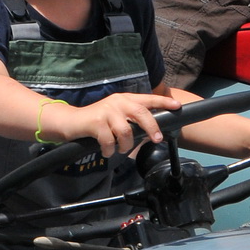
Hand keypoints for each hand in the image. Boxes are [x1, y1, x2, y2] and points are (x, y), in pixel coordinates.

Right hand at [49, 91, 182, 156]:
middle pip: (141, 113)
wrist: (71, 122)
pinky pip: (110, 141)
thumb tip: (151, 132)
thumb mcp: (116, 115)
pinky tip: (106, 151)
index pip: (147, 99)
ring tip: (120, 149)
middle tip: (157, 139)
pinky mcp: (96, 122)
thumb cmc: (97, 121)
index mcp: (124, 99)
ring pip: (126, 132)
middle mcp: (117, 102)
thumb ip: (131, 119)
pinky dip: (110, 150)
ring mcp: (106, 111)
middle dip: (152, 128)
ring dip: (125, 146)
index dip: (163, 102)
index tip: (177, 106)